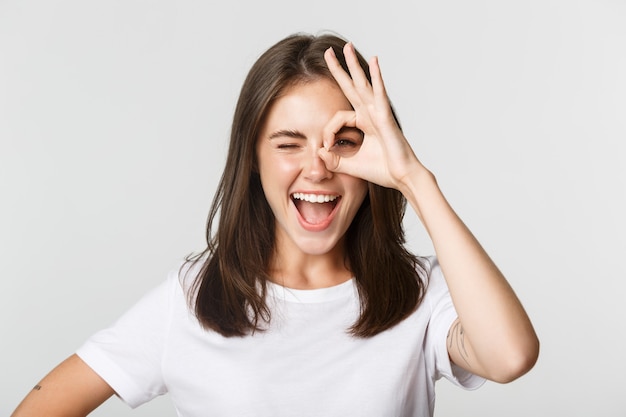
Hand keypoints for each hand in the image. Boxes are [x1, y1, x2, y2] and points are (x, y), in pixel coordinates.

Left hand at [319, 42, 424, 189]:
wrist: (401, 178)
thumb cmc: (382, 170)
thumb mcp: (349, 165)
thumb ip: (333, 159)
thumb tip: (318, 153)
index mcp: (363, 123)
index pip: (338, 117)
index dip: (328, 131)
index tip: (327, 148)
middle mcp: (371, 114)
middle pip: (352, 86)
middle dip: (339, 69)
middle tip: (328, 51)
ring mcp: (379, 113)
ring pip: (364, 84)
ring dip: (355, 65)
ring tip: (347, 46)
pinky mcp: (386, 117)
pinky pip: (379, 94)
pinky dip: (377, 77)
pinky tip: (375, 61)